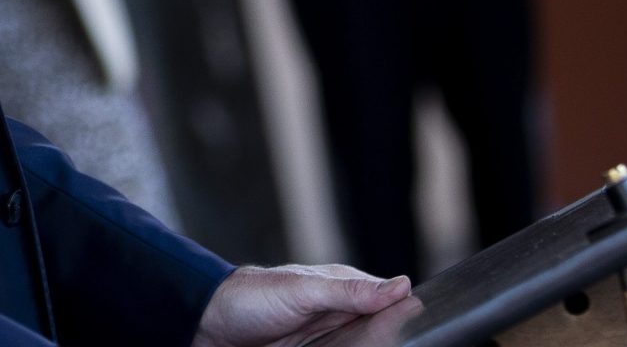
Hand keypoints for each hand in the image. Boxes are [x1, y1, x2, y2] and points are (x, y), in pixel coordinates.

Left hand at [193, 263, 412, 346]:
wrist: (205, 324)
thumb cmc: (250, 297)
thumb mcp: (303, 291)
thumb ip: (350, 291)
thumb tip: (401, 285)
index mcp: (343, 290)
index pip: (391, 304)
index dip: (408, 317)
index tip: (421, 331)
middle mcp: (339, 316)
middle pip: (380, 335)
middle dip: (389, 340)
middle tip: (398, 343)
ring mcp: (327, 341)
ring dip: (367, 346)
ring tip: (339, 346)